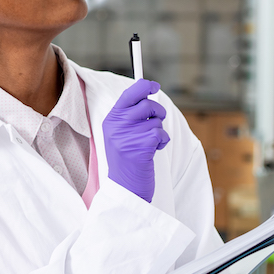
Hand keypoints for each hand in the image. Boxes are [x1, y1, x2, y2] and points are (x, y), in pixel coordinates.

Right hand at [102, 79, 169, 202]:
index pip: (128, 95)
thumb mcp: (120, 135)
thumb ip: (129, 116)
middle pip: (146, 104)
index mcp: (110, 120)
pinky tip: (154, 150)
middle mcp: (116, 126)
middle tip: (156, 121)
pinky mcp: (141, 147)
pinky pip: (161, 133)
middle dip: (157, 112)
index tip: (154, 85)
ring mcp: (127, 136)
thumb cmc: (126, 159)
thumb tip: (147, 94)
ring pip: (156, 120)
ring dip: (159, 131)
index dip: (143, 87)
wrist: (125, 187)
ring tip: (150, 143)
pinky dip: (163, 141)